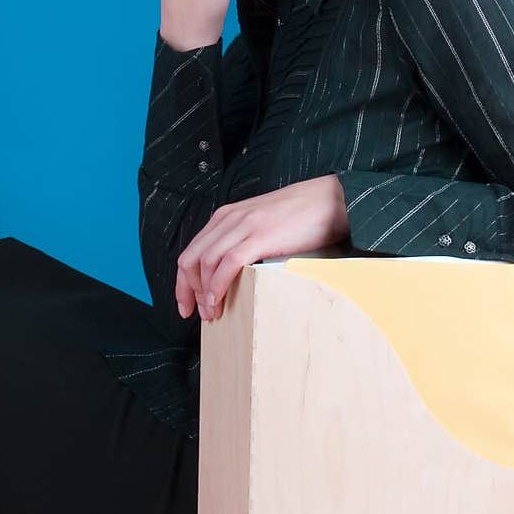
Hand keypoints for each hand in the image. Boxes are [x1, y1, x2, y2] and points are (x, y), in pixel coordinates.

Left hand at [175, 176, 350, 320]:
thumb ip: (244, 244)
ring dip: (204, 293)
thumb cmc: (303, 217)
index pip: (191, 253)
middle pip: (191, 259)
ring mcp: (243, 226)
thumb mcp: (263, 227)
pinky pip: (227, 264)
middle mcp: (228, 219)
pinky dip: (217, 285)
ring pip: (205, 263)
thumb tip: (233, 279)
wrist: (331, 199)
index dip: (183, 282)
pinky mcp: (259, 235)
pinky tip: (218, 300)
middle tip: (197, 314)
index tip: (187, 305)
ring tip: (212, 313)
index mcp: (226, 217)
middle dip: (188, 291)